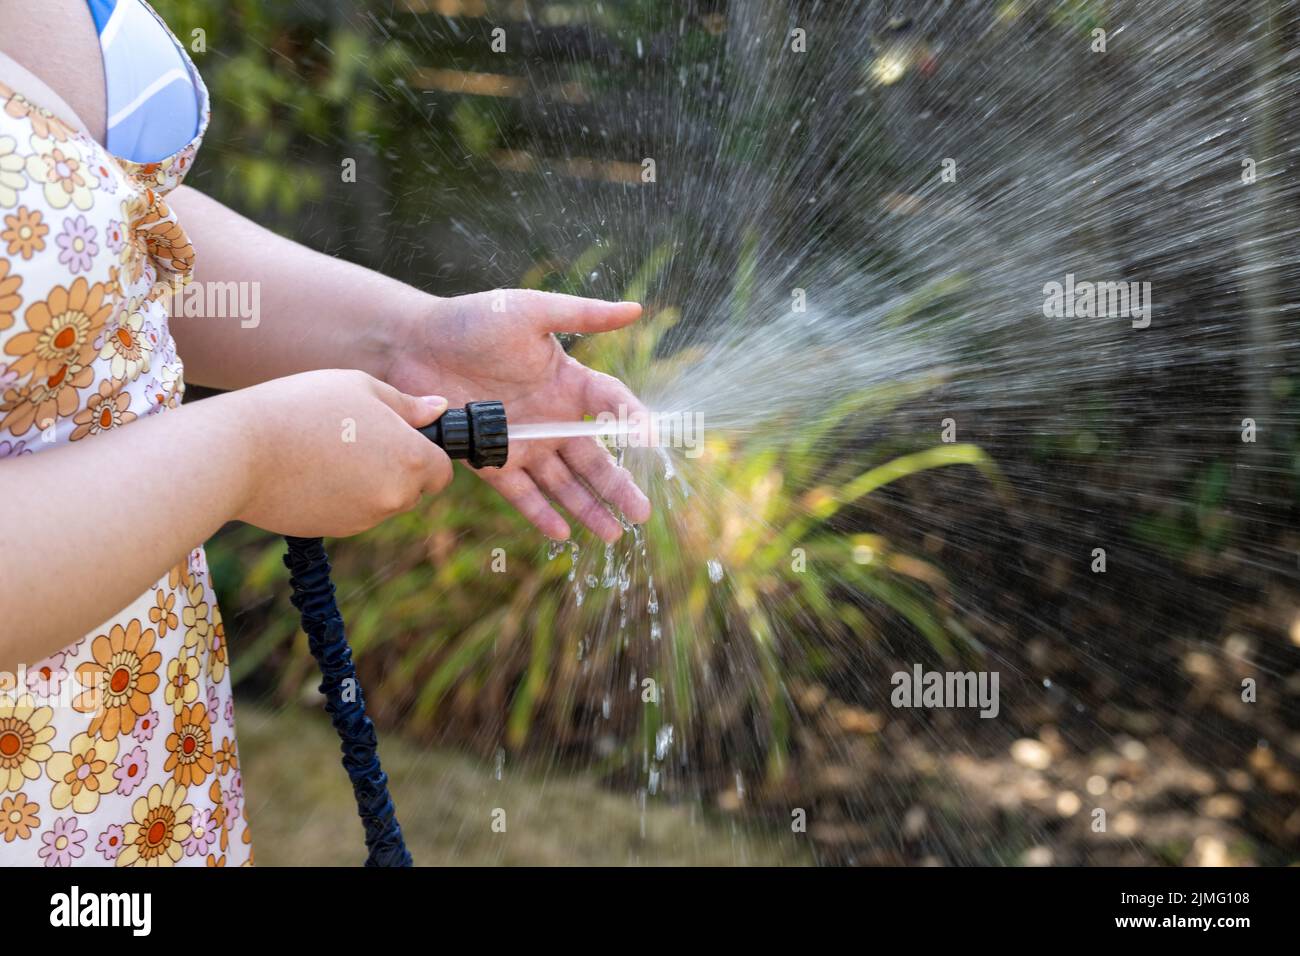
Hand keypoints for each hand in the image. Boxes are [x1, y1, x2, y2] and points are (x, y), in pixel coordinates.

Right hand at [235, 369, 452, 537]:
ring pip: (381, 501)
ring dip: (367, 482)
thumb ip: (407, 404)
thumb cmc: (302, 408)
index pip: (442, 471)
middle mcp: (395, 497)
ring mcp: (364, 519)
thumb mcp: (360, 388)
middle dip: (396, 467)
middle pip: (413, 488)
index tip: (401, 438)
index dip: (425, 454)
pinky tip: (311, 470)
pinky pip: (351, 513)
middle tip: (356, 437)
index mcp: (411, 460)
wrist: (240, 453)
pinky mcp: (334, 531)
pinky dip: (341, 497)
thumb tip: (439, 409)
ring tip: (327, 449)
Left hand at [386, 290, 652, 542]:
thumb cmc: (473, 320)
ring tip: (613, 535)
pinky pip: (522, 493)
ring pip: (564, 483)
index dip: (634, 421)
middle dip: (619, 486)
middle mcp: (552, 417)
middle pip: (594, 457)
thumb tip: (636, 310)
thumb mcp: (531, 310)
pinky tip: (563, 533)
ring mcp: (524, 442)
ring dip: (589, 508)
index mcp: (568, 381)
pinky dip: (540, 513)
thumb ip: (583, 314)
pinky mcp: (492, 460)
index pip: (613, 404)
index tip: (652, 441)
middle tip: (642, 512)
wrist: (414, 344)